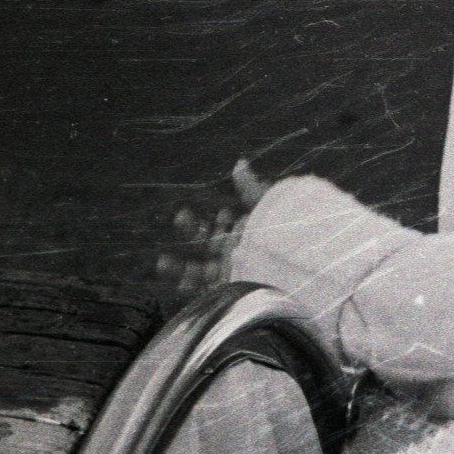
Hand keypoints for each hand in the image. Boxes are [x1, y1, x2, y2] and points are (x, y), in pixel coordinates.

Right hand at [155, 158, 273, 295]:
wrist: (291, 271)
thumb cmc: (282, 237)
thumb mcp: (268, 210)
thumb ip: (251, 189)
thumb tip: (239, 162)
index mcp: (245, 235)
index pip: (226, 224)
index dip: (221, 218)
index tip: (224, 213)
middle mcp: (236, 254)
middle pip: (207, 242)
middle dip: (191, 229)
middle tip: (180, 217)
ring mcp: (231, 272)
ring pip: (199, 270)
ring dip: (180, 267)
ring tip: (162, 262)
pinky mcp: (229, 290)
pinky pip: (206, 291)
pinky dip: (191, 289)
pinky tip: (181, 284)